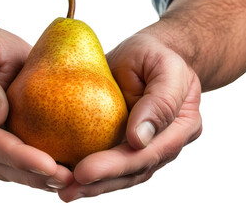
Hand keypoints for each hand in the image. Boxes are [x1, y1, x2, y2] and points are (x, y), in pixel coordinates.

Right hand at [0, 29, 73, 190]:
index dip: (15, 156)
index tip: (46, 164)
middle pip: (0, 164)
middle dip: (32, 176)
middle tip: (67, 179)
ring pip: (12, 171)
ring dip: (40, 180)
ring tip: (70, 181)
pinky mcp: (8, 144)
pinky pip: (23, 163)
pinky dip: (43, 171)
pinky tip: (67, 173)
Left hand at [58, 33, 201, 201]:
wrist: (149, 54)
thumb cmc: (158, 56)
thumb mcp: (167, 68)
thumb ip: (161, 101)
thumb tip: (140, 139)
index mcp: (180, 127)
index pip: (149, 153)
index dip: (116, 166)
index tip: (85, 171)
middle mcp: (163, 143)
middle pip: (133, 170)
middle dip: (100, 183)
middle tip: (69, 189)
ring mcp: (144, 144)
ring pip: (121, 173)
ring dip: (93, 185)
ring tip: (65, 191)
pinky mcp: (124, 140)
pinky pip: (109, 158)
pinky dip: (91, 171)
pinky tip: (68, 176)